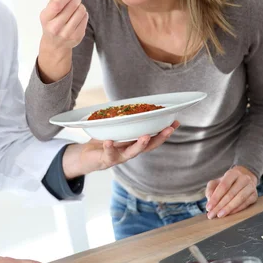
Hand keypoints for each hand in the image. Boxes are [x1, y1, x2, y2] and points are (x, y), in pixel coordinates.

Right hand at [40, 0, 88, 51]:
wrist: (55, 44)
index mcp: (46, 18)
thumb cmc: (52, 22)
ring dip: (80, 6)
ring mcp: (67, 33)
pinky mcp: (77, 36)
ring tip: (75, 8)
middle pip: (72, 6)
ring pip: (81, 11)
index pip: (58, 4)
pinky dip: (83, 14)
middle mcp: (55, 27)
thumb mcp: (49, 9)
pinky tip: (77, 16)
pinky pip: (85, 18)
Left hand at [62, 121, 178, 178]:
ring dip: (139, 145)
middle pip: (148, 146)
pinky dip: (109, 147)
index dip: (164, 131)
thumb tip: (135, 102)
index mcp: (135, 143)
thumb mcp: (116, 128)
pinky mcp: (106, 159)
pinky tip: (109, 141)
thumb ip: (125, 119)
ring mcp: (119, 156)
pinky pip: (109, 153)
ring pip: (132, 152)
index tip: (176, 122)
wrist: (87, 156)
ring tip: (145, 137)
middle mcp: (130, 151)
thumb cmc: (104, 140)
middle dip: (160, 138)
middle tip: (169, 129)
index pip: (153, 137)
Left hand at [205, 165, 257, 219]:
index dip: (215, 197)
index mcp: (233, 173)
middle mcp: (244, 179)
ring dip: (228, 209)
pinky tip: (229, 214)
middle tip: (212, 214)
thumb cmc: (227, 182)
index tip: (208, 207)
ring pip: (239, 199)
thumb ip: (210, 189)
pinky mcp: (255, 195)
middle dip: (220, 206)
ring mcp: (251, 187)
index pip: (223, 186)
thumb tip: (209, 199)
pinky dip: (236, 210)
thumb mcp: (216, 182)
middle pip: (231, 194)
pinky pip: (245, 204)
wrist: (244, 178)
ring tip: (219, 215)